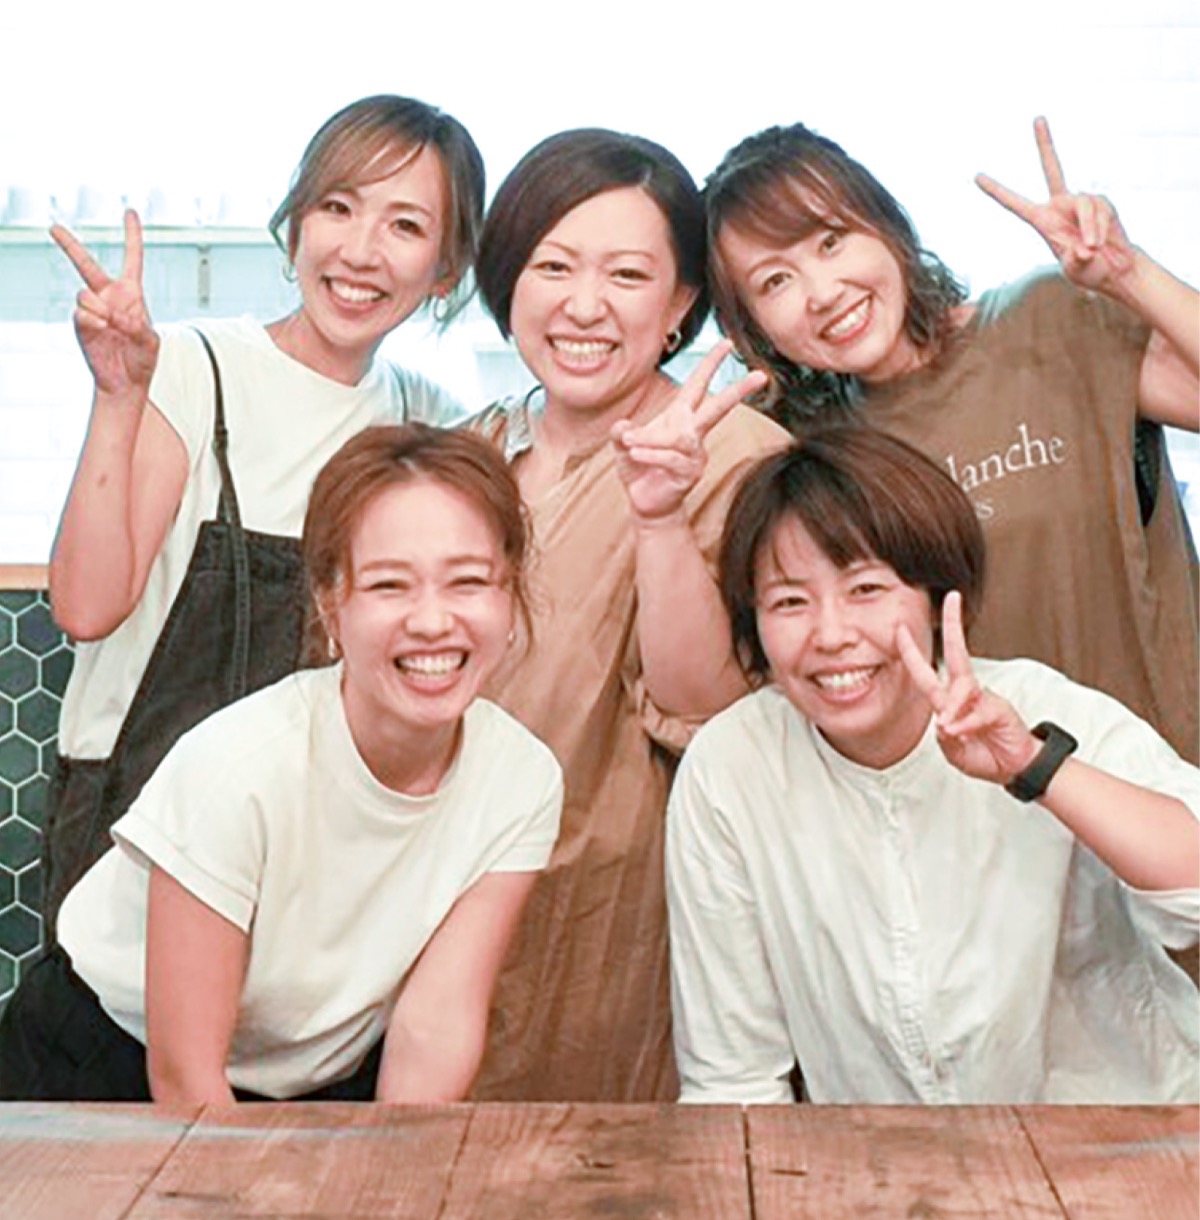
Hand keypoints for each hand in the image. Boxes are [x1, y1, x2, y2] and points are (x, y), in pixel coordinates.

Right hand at [51, 208, 159, 394]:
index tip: (130, 212)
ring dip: (102, 311)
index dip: (132, 236)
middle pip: (86, 264)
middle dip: (69, 245)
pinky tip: (103, 333)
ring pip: (85, 294)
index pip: (132, 259)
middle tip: (53, 227)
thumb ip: (137, 324)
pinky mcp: (80, 323)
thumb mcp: (151, 341)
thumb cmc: (142, 360)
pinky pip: (82, 313)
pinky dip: (95, 323)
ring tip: (112, 327)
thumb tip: (115, 314)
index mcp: (131, 294)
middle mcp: (108, 296)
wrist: (126, 382)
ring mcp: (92, 309)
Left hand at [611, 340, 767, 522]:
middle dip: (739, 390)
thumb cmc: (639, 469)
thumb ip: (620, 433)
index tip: (726, 342)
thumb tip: (622, 428)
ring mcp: (696, 454)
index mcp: (680, 417)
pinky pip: (672, 457)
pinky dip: (651, 454)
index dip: (711, 363)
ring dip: (652, 439)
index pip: (698, 385)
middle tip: (761, 375)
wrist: (645, 504)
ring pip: (682, 437)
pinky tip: (636, 454)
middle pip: (718, 407)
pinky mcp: (691, 473)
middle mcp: (693, 433)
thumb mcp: (623, 446)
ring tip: (631, 445)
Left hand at [896, 592, 1040, 785]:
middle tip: (953, 598)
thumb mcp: (954, 752)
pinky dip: (967, 723)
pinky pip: (978, 711)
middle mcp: (965, 693)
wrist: (1014, 768)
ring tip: (950, 728)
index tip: (900, 629)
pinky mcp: (999, 708)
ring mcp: (983, 698)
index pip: (926, 672)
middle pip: (956, 653)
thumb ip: (947, 737)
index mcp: (949, 700)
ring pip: (961, 688)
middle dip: (953, 624)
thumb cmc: (984, 755)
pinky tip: (962, 731)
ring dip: (952, 708)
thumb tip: (944, 722)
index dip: (911, 653)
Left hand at [975, 117, 1135, 296]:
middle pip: (1052, 168)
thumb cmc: (1090, 272)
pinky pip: (1099, 209)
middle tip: (1038, 118)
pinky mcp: (1103, 201)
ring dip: (1089, 230)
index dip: (997, 191)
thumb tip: (1083, 250)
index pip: (1015, 204)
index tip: (976, 176)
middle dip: (1046, 143)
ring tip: (1092, 249)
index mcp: (1043, 221)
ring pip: (1084, 204)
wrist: (1116, 269)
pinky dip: (1100, 228)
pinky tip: (1101, 242)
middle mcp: (1060, 206)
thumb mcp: (1076, 271)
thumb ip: (1075, 263)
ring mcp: (1082, 201)